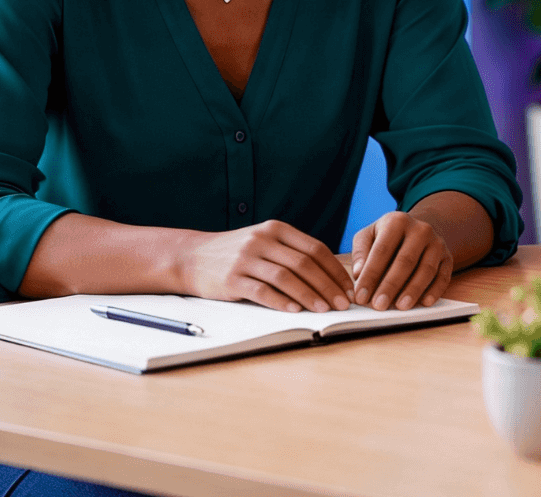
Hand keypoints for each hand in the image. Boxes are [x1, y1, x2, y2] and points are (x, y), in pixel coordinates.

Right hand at [177, 220, 354, 313]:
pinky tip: (294, 311)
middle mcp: (262, 240)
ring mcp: (245, 258)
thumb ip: (292, 252)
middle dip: (328, 285)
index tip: (349, 288)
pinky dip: (281, 301)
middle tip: (342, 303)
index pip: (315, 248)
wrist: (192, 257)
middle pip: (304, 263)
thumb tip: (331, 275)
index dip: (335, 269)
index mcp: (276, 229)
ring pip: (285, 277)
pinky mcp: (231, 278)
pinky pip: (261, 291)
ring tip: (324, 309)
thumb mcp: (264, 242)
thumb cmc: (236, 253)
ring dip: (309, 295)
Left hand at [349, 210, 452, 310]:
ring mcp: (437, 243)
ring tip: (400, 307)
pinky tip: (425, 302)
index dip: (370, 275)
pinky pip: (444, 276)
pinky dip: (435, 291)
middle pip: (405, 261)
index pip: (382, 250)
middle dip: (391, 285)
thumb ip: (361, 252)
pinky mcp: (448, 257)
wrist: (416, 231)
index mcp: (397, 221)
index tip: (361, 295)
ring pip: (426, 269)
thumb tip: (358, 273)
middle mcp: (420, 230)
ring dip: (413, 290)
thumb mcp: (369, 236)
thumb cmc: (387, 237)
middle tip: (379, 305)